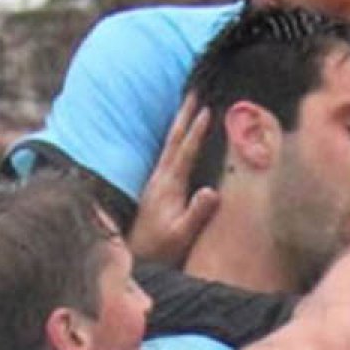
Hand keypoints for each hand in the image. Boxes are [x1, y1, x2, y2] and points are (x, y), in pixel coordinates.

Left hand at [128, 93, 219, 265]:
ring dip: (180, 122)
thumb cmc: (161, 249)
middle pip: (174, 139)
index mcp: (168, 185)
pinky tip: (180, 136)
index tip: (207, 110)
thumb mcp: (181, 235)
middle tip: (194, 91)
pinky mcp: (157, 187)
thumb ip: (196, 214)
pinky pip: (169, 153)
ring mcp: (157, 181)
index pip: (184, 152)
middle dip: (185, 115)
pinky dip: (177, 138)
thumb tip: (212, 191)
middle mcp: (160, 178)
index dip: (196, 131)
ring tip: (190, 104)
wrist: (138, 259)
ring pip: (170, 144)